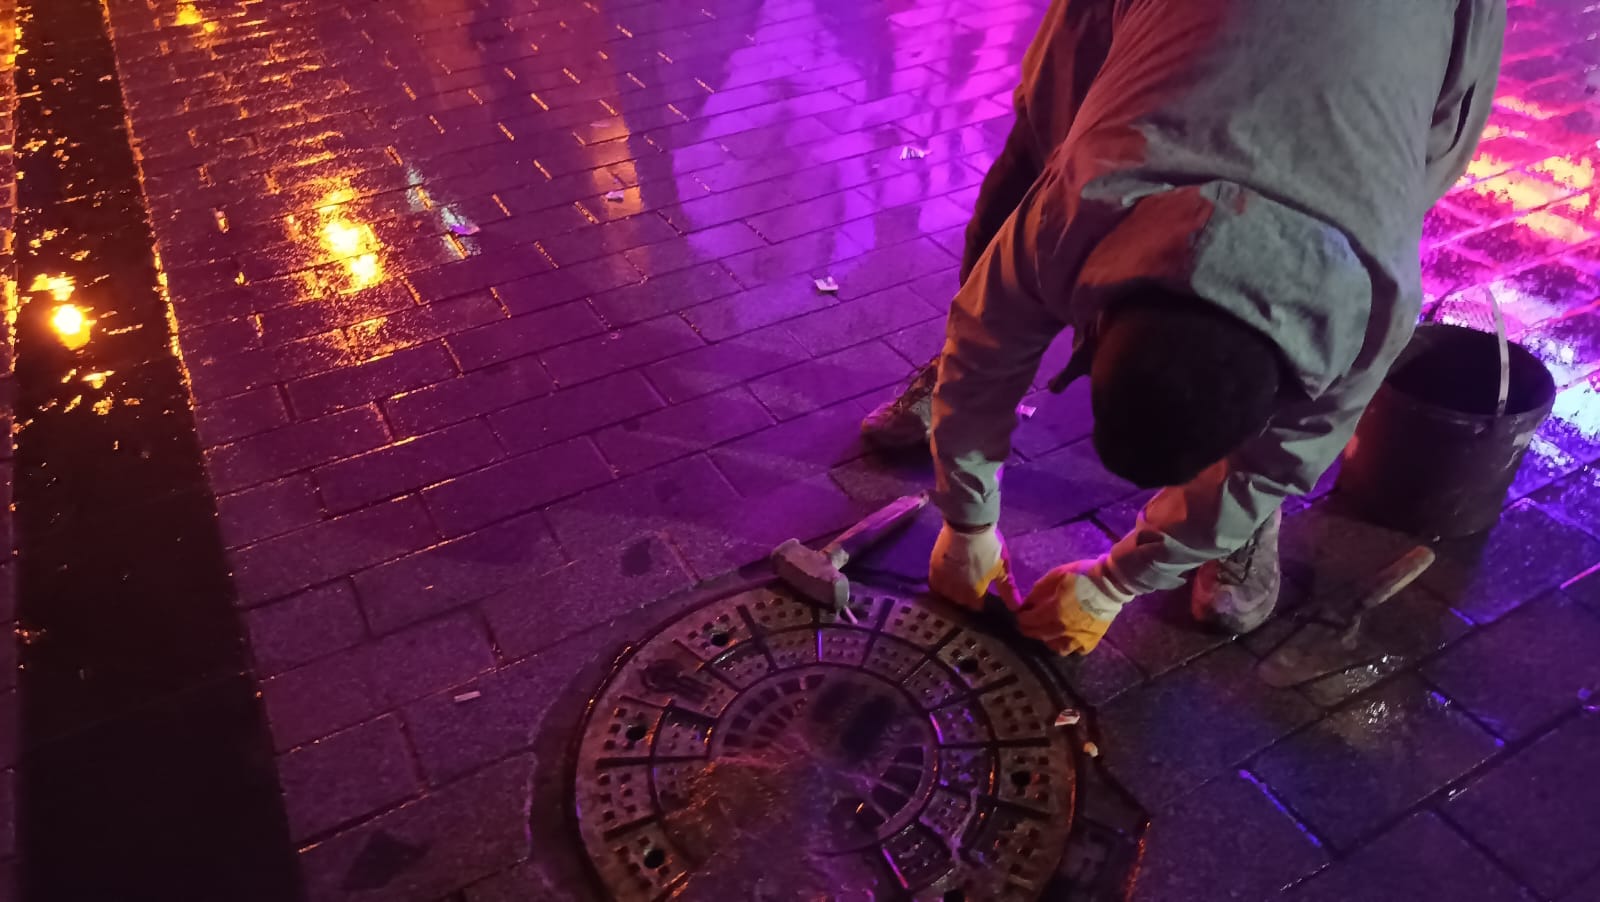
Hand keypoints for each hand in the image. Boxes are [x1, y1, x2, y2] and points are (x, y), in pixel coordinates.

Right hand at [929, 523, 1020, 610]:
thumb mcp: (1002, 567)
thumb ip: (1007, 589)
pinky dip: (939, 585)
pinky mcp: (934, 568)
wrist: (967, 525)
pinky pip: (934, 584)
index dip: (979, 602)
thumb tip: (1016, 608)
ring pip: (945, 595)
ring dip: (951, 593)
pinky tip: (944, 579)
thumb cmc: (988, 546)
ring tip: (956, 586)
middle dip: (965, 598)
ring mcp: (943, 580)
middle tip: (970, 589)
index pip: (975, 607)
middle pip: (960, 602)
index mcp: (975, 592)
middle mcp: (957, 591)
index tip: (982, 596)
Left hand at [1018, 559, 1135, 654]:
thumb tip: (1026, 604)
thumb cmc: (1082, 576)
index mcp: (1052, 612)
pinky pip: (1075, 650)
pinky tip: (1067, 637)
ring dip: (1048, 640)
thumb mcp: (1055, 576)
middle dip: (1030, 629)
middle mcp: (1062, 629)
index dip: (1021, 617)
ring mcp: (1077, 638)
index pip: (1028, 622)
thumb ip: (1038, 591)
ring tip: (1048, 631)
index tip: (1021, 614)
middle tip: (1029, 623)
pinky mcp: (1091, 641)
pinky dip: (1069, 645)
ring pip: (1055, 648)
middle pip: (1038, 635)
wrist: (1111, 583)